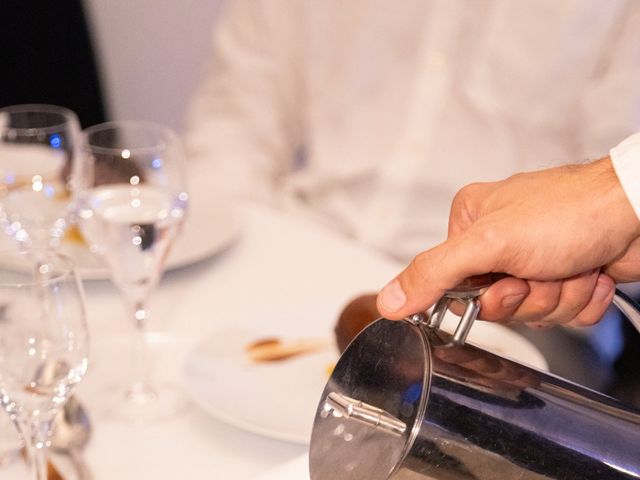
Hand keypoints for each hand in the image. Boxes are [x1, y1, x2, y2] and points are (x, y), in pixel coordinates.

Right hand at [377, 157, 639, 326]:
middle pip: (496, 303)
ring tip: (572, 264)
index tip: (502, 283)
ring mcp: (536, 259)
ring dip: (558, 297)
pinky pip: (564, 314)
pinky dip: (581, 300)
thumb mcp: (488, 243)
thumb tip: (388, 300)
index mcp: (471, 223)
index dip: (482, 297)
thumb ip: (433, 273)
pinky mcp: (566, 274)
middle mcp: (501, 240)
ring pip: (533, 312)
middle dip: (527, 296)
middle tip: (542, 269)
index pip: (453, 284)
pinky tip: (590, 271)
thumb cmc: (571, 210)